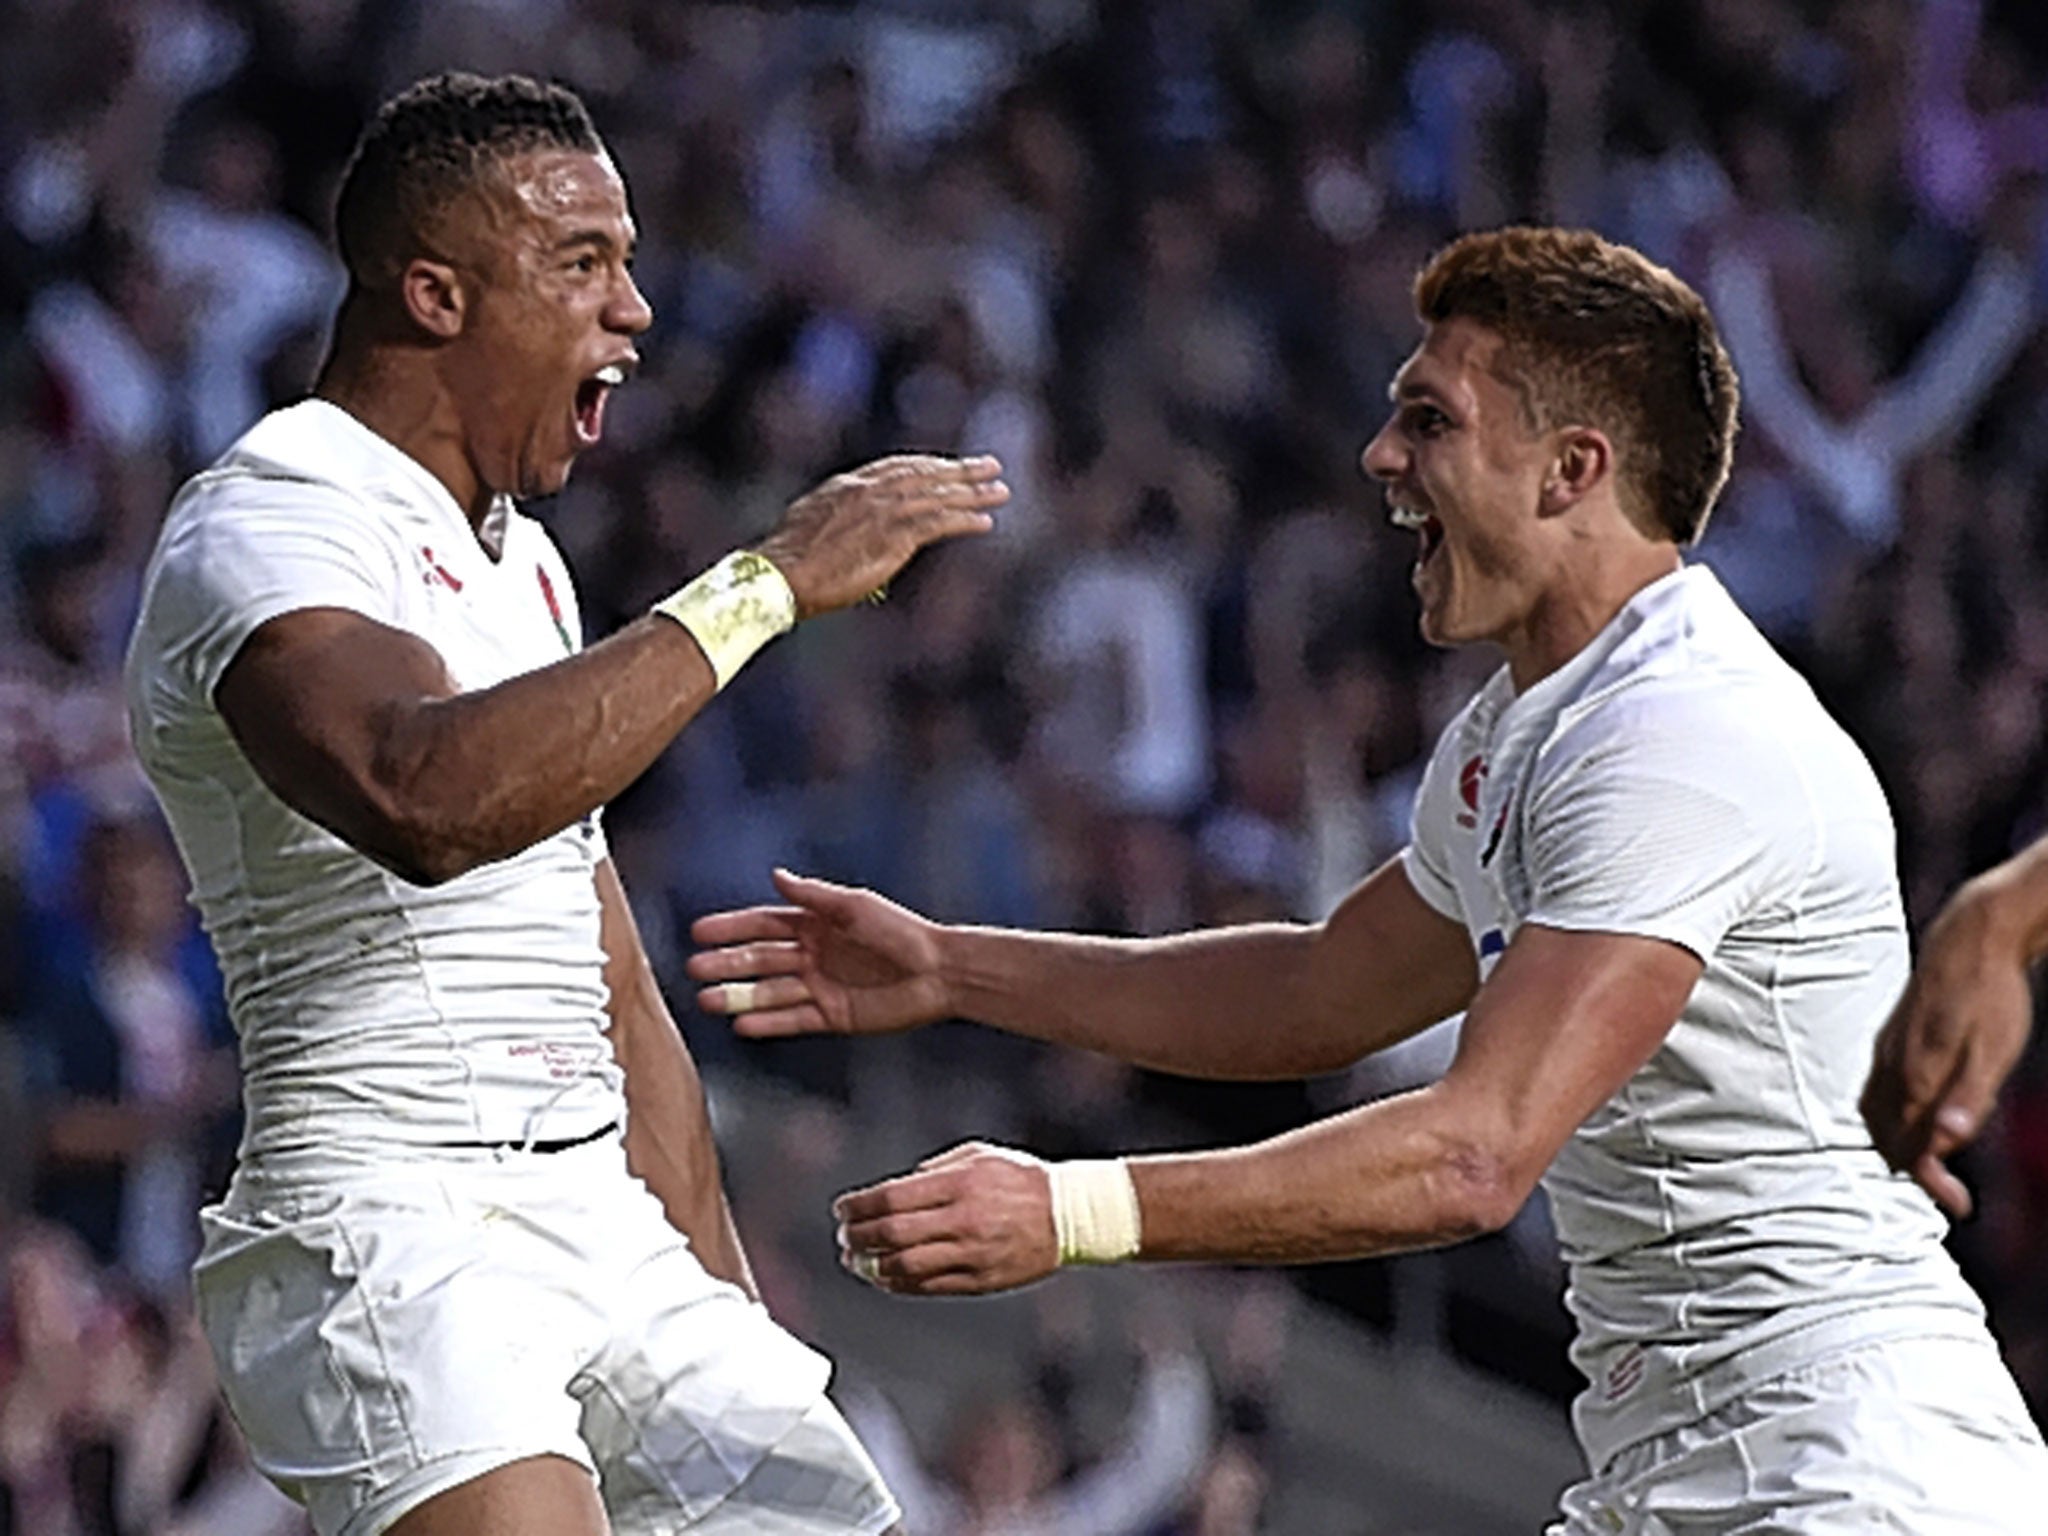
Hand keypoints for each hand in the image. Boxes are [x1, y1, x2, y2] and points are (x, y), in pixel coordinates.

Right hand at [689, 869, 950, 1035]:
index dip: (732, 928)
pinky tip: (741, 1024)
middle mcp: (813, 955)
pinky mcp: (832, 1016)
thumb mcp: (855, 907)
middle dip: (726, 963)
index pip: (764, 925)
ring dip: (738, 996)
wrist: (938, 973)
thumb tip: (776, 875)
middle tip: (694, 968)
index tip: (699, 931)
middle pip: (760, 960)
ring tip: (706, 1000)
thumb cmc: (901, 933)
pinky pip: (793, 1019)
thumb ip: (813, 896)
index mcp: (816, 925)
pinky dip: (768, 1023)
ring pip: (770, 992)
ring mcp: (820, 986)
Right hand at [755, 454, 1006, 616]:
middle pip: (924, 473)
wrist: (781, 575)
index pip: (896, 468)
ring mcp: (881, 511)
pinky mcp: (892, 536)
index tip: (949, 466)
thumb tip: (845, 532)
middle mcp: (868, 491)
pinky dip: (964, 520)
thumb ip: (834, 521)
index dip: (928, 466)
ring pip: (937, 495)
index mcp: (847, 486)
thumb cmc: (786, 563)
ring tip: (1000, 492)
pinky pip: (938, 523)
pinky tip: (985, 521)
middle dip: (959, 469)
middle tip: (990, 465)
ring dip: (972, 493)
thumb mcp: (808, 528)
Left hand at [834, 1142, 1059, 1295]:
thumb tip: (894, 1190)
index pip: (892, 1197)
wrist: (1069, 1214)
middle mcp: (963, 1220)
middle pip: (891, 1234)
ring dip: (870, 1265)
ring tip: (856, 1261)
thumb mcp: (978, 1156)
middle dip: (857, 1237)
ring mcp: (971, 1254)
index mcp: (960, 1184)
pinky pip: (927, 1286)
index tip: (842, 1210)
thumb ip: (934, 1171)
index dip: (859, 1206)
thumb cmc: (1021, 1179)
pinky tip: (883, 1277)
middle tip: (843, 1237)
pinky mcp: (979, 1280)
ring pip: (904, 1266)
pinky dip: (897, 1283)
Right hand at [1863, 882, 2034, 1216]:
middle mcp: (1892, 1068)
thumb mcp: (1993, 1052)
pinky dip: (1894, 1116)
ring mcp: (1887, 1052)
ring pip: (1877, 1114)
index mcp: (1916, 1076)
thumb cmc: (1991, 996)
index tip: (1961, 1205)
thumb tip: (1947, 1142)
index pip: (1911, 1147)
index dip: (1934, 1183)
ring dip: (1899, 1143)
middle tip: (1950, 1191)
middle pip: (1886, 1136)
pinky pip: (1879, 1091)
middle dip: (1913, 1169)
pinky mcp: (1890, 1039)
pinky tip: (1919, 1113)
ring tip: (1931, 1158)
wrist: (1971, 938)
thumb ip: (1968, 1098)